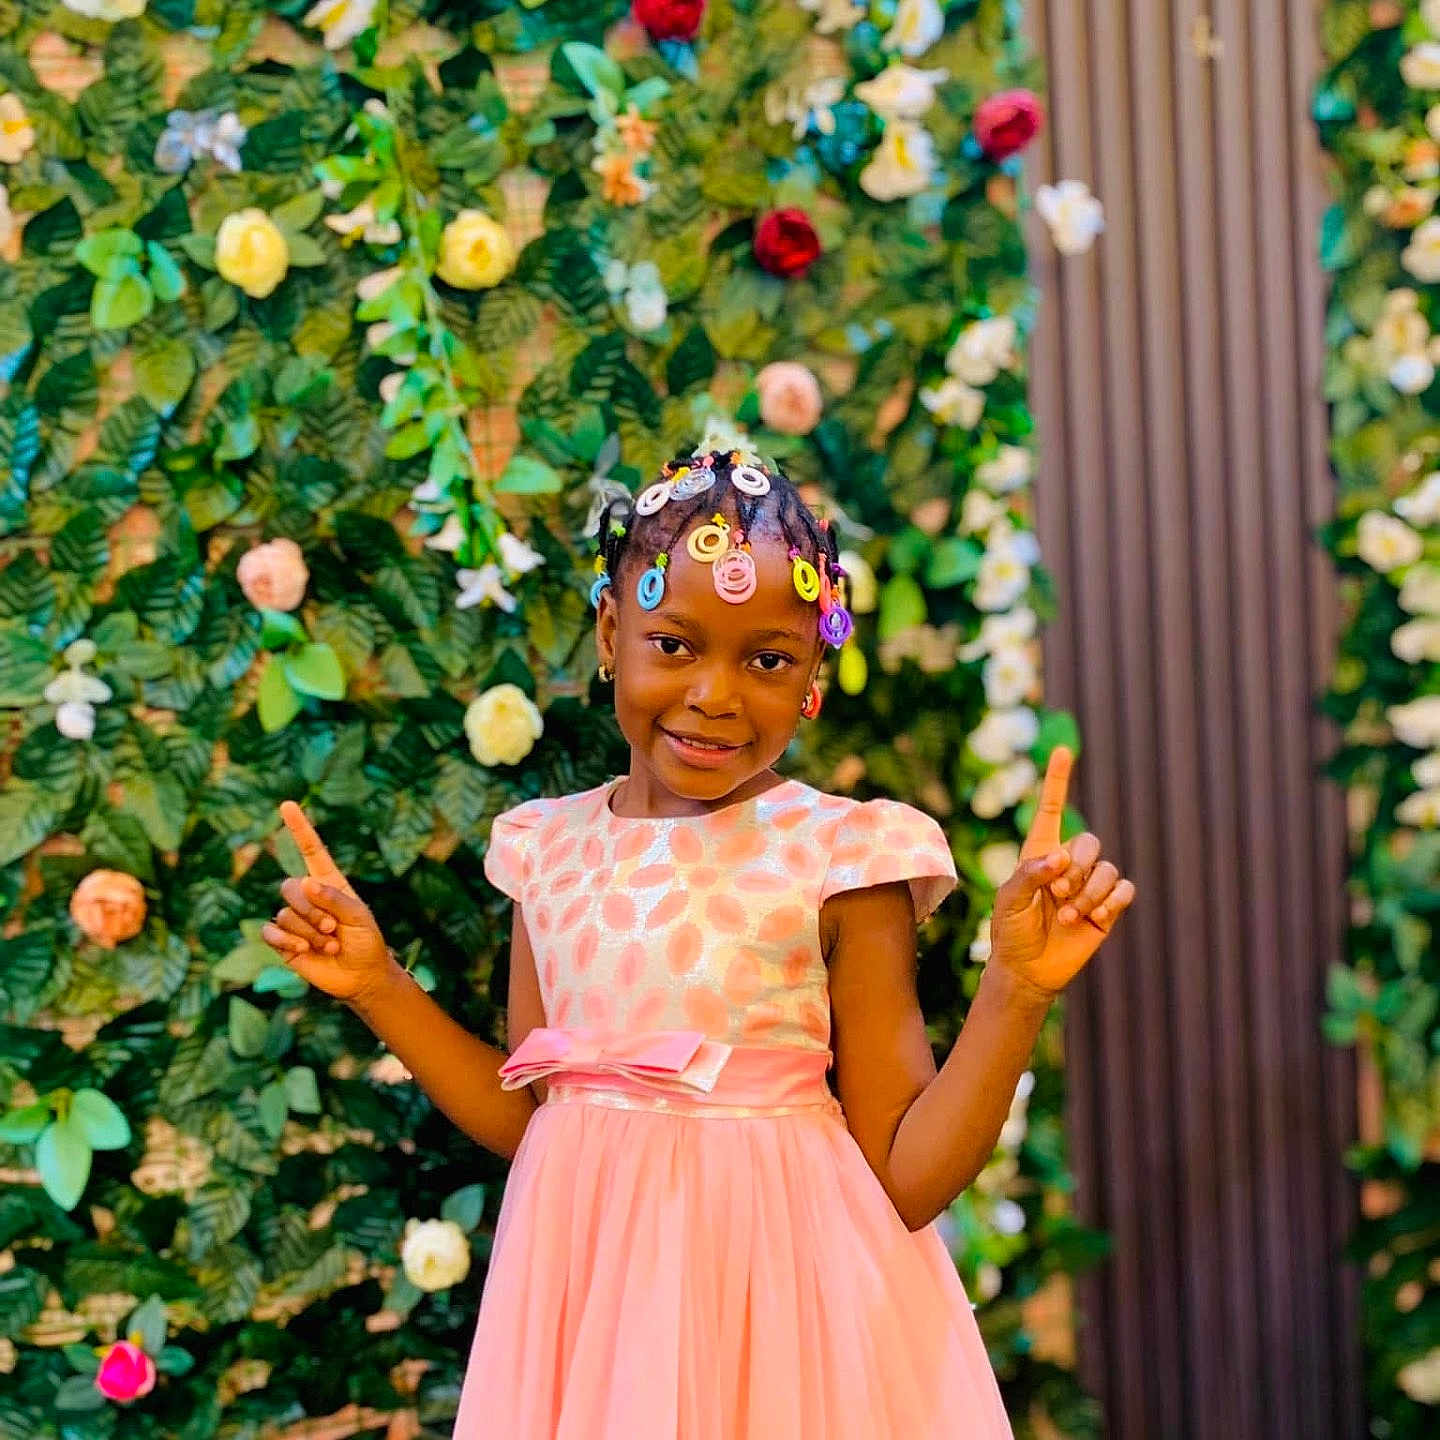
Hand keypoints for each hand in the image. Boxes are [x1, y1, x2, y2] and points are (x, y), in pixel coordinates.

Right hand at [263, 802, 395, 1004]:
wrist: (361, 976)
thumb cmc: (366, 942)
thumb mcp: (360, 917)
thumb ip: (335, 899)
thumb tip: (306, 884)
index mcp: (329, 884)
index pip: (311, 851)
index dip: (299, 829)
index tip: (287, 805)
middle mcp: (308, 898)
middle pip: (290, 887)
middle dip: (311, 910)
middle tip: (334, 929)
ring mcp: (294, 919)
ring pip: (285, 914)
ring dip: (309, 932)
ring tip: (330, 944)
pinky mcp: (283, 942)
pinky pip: (270, 932)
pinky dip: (286, 940)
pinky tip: (302, 949)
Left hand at [988, 746, 1135, 998]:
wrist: (1029, 970)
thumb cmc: (1011, 932)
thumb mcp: (1009, 902)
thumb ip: (1029, 876)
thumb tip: (1060, 858)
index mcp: (1039, 853)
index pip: (1051, 809)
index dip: (1058, 780)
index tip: (1064, 749)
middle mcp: (1067, 863)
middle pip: (1090, 842)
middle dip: (1076, 870)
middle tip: (1057, 895)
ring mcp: (1089, 885)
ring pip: (1108, 869)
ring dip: (1090, 893)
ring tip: (1069, 916)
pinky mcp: (1108, 907)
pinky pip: (1125, 890)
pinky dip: (1111, 903)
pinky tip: (1093, 920)